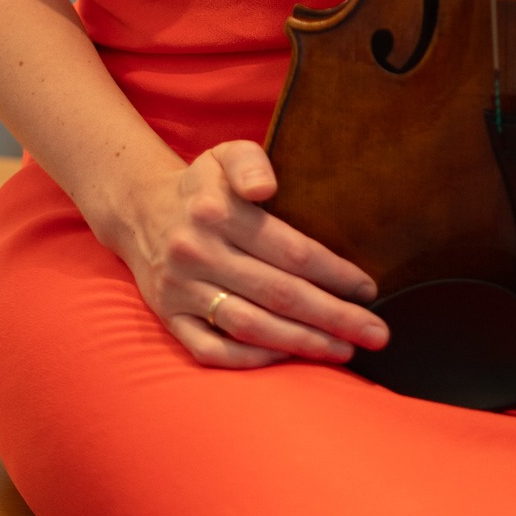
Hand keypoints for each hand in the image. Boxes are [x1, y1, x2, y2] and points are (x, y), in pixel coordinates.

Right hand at [120, 139, 389, 369]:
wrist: (139, 211)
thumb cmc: (203, 186)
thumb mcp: (225, 155)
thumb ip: (250, 162)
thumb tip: (267, 187)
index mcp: (216, 212)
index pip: (289, 250)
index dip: (333, 272)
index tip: (369, 288)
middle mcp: (196, 253)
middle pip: (278, 293)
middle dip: (333, 317)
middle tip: (376, 334)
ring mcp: (180, 291)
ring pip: (250, 326)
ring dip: (302, 343)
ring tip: (344, 350)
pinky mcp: (169, 319)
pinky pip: (212, 351)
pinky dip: (252, 361)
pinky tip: (288, 359)